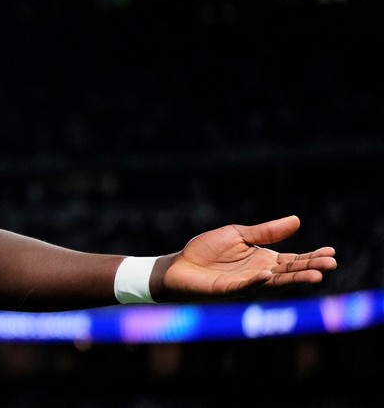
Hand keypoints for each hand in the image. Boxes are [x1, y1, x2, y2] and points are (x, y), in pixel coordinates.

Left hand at [159, 215, 336, 301]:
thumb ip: (266, 231)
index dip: (311, 256)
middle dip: (310, 268)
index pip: (293, 260)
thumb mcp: (238, 235)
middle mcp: (259, 275)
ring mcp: (245, 284)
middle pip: (289, 272)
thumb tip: (297, 220)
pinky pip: (244, 287)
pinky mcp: (226, 290)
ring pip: (273, 283)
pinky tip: (267, 275)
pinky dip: (255, 282)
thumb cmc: (206, 252)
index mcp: (264, 261)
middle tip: (331, 264)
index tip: (332, 251)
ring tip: (315, 275)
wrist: (177, 266)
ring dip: (293, 279)